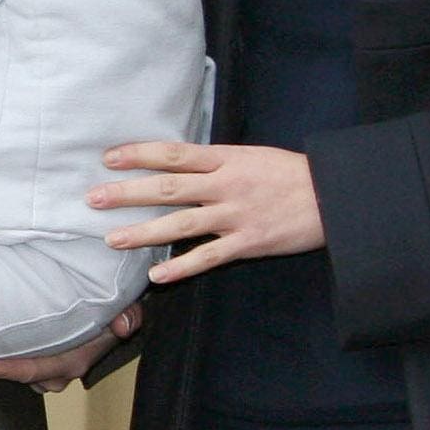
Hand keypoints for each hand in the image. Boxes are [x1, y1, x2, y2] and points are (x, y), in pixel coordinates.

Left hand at [0, 302, 145, 389]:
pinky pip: (24, 364)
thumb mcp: (127, 311)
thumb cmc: (119, 313)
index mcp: (73, 362)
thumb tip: (123, 324)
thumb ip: (128, 317)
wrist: (121, 316)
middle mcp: (60, 371)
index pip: (33, 370)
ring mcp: (52, 368)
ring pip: (21, 373)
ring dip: (2, 364)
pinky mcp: (47, 360)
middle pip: (20, 376)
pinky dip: (9, 356)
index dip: (5, 369)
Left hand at [92, 141, 323, 282]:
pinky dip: (181, 266)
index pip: (175, 154)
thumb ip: (216, 162)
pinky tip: (156, 275)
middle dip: (128, 193)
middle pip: (169, 187)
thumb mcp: (252, 156)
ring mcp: (237, 215)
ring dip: (144, 233)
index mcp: (227, 159)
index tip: (108, 157)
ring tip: (113, 240)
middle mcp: (227, 184)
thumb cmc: (291, 175)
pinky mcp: (249, 242)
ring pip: (182, 224)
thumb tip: (177, 163)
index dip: (140, 154)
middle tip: (93, 199)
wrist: (335, 196)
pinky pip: (209, 257)